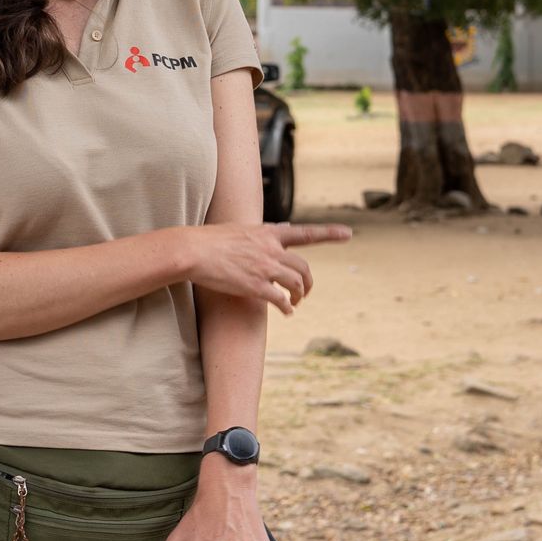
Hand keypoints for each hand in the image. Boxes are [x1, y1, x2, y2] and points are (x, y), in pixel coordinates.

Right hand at [171, 223, 352, 313]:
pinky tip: (287, 311)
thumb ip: (265, 232)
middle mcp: (271, 249)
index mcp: (268, 233)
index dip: (329, 234)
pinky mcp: (255, 286)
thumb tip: (284, 228)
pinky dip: (287, 306)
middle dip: (309, 282)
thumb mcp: (242, 229)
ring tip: (296, 302)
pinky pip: (281, 299)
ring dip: (300, 295)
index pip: (305, 233)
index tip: (348, 234)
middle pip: (303, 267)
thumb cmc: (211, 240)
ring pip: (296, 283)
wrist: (193, 251)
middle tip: (306, 291)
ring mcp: (264, 268)